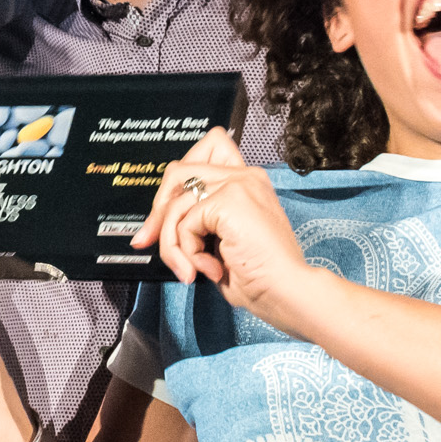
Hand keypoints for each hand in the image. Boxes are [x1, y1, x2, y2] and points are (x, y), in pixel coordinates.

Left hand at [130, 127, 317, 328]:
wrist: (288, 292)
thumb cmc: (263, 278)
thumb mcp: (222, 243)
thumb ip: (199, 223)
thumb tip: (157, 225)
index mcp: (247, 183)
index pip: (207, 149)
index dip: (180, 179)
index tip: (168, 214)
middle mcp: (244, 177)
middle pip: (178, 171)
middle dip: (158, 211)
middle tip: (151, 241)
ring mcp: (237, 185)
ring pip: (175, 202)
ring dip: (172, 243)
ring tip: (190, 269)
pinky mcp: (229, 200)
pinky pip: (185, 222)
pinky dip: (187, 251)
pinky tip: (210, 268)